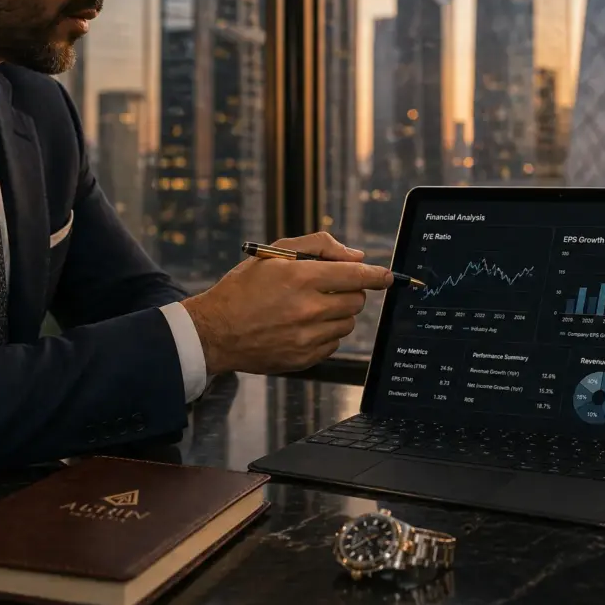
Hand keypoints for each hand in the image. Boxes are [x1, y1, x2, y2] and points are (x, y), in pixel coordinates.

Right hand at [181, 232, 392, 374]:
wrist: (214, 332)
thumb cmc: (243, 288)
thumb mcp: (273, 254)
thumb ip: (319, 246)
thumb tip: (357, 257)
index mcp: (299, 278)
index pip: (356, 276)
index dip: (378, 275)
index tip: (390, 276)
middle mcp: (306, 309)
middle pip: (356, 300)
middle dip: (349, 291)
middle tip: (327, 288)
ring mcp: (306, 337)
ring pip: (348, 323)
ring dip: (339, 313)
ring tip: (311, 308)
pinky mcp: (303, 358)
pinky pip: (334, 344)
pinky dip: (326, 333)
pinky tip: (303, 326)